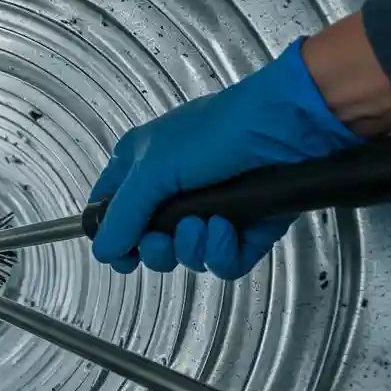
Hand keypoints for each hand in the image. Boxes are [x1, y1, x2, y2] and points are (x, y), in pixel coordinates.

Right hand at [88, 40, 362, 277]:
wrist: (287, 127)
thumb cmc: (221, 128)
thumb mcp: (154, 168)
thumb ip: (122, 215)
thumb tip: (103, 250)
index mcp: (144, 165)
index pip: (113, 208)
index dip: (113, 236)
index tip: (120, 253)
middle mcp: (175, 188)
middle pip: (150, 242)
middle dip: (157, 248)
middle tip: (163, 238)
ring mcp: (211, 209)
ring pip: (186, 256)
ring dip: (192, 247)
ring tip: (207, 222)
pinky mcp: (246, 227)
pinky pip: (223, 262)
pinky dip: (222, 252)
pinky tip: (228, 229)